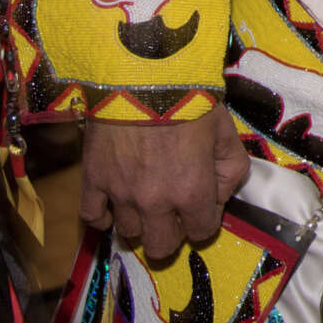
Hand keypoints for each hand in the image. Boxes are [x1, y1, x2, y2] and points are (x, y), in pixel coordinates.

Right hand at [79, 110, 250, 260]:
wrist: (143, 75)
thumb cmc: (190, 99)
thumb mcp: (226, 131)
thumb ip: (230, 169)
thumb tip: (219, 195)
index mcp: (191, 191)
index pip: (202, 232)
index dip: (205, 221)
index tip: (202, 206)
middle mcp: (155, 201)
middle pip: (161, 247)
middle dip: (173, 234)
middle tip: (174, 214)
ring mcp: (120, 193)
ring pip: (129, 234)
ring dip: (141, 223)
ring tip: (146, 200)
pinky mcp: (93, 180)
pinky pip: (92, 217)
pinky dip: (103, 218)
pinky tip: (114, 207)